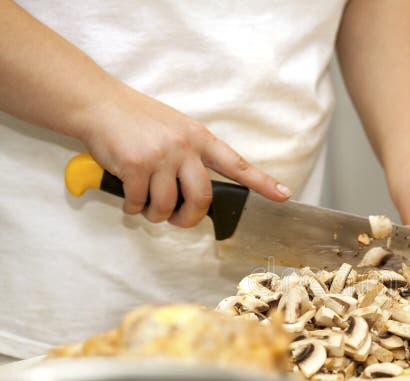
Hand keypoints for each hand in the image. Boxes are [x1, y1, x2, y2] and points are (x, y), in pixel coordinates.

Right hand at [78, 86, 290, 226]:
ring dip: (155, 214)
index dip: (262, 182)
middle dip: (190, 218)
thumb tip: (195, 194)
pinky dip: (132, 208)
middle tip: (178, 220)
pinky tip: (128, 198)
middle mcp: (184, 147)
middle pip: (202, 198)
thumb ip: (190, 155)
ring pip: (168, 206)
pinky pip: (139, 203)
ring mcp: (160, 156)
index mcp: (199, 138)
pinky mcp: (135, 166)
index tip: (283, 195)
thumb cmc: (136, 119)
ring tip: (146, 206)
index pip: (236, 164)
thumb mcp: (175, 128)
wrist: (98, 104)